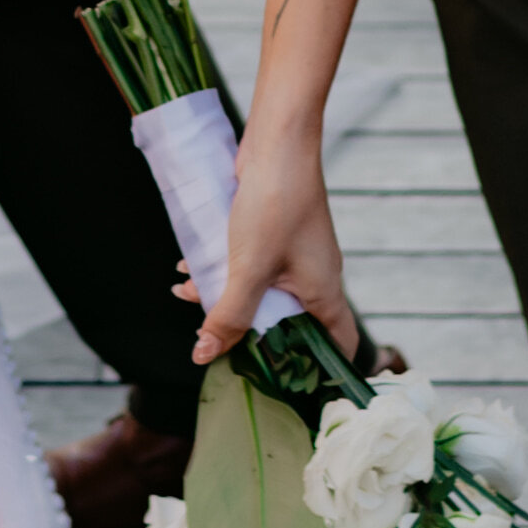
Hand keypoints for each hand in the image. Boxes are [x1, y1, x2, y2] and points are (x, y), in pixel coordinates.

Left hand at [193, 115, 358, 364]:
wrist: (278, 141)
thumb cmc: (274, 203)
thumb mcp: (248, 267)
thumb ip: (228, 315)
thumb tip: (204, 356)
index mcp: (324, 292)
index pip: (338, 346)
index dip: (321, 371)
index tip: (290, 387)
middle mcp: (316, 275)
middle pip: (291, 322)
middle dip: (251, 331)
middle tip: (217, 340)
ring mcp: (297, 253)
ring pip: (264, 291)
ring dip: (228, 296)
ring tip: (189, 296)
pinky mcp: (277, 231)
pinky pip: (253, 264)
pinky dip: (225, 269)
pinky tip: (190, 267)